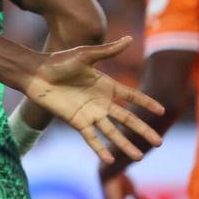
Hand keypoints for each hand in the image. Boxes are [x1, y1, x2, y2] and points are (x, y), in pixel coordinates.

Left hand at [23, 36, 163, 164]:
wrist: (36, 74)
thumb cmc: (59, 62)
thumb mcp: (85, 55)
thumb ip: (108, 51)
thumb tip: (129, 38)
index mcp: (106, 85)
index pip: (132, 95)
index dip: (146, 103)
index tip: (162, 111)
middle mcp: (101, 102)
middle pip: (127, 119)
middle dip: (142, 130)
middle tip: (158, 142)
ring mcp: (90, 113)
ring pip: (112, 132)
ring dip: (125, 145)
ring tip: (139, 157)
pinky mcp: (77, 122)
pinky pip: (91, 138)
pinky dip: (100, 149)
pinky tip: (110, 160)